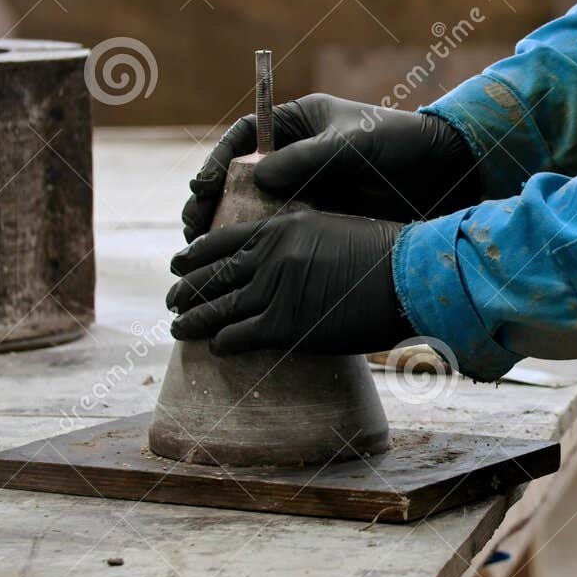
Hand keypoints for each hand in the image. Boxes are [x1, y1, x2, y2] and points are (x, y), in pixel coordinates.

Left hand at [166, 210, 413, 355]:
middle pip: (212, 275)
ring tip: (177, 327)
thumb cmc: (382, 255)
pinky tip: (216, 347)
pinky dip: (222, 343)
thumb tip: (285, 261)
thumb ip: (299, 242)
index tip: (179, 262)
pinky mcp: (283, 326)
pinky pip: (239, 336)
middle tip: (170, 299)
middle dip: (185, 289)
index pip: (221, 241)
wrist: (405, 278)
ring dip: (192, 320)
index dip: (194, 255)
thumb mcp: (333, 230)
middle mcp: (269, 257)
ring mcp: (273, 291)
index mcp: (280, 229)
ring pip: (217, 308)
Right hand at [181, 93, 479, 240]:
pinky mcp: (321, 216)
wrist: (444, 173)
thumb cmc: (400, 143)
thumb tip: (256, 177)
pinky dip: (261, 246)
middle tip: (192, 225)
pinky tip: (243, 266)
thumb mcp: (353, 144)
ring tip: (204, 251)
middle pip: (242, 175)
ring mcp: (308, 186)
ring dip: (229, 227)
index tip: (203, 185)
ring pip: (257, 207)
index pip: (245, 137)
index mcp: (299, 123)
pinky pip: (282, 230)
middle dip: (213, 199)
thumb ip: (308, 158)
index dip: (219, 160)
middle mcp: (297, 153)